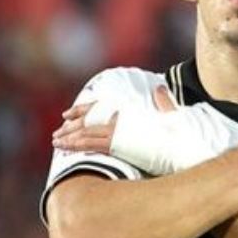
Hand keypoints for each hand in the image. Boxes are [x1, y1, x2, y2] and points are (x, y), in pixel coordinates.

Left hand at [51, 86, 176, 155]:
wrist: (181, 145)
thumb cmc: (179, 133)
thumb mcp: (171, 115)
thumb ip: (163, 102)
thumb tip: (159, 89)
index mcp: (129, 110)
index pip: (99, 107)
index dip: (82, 110)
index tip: (68, 114)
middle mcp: (121, 118)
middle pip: (88, 120)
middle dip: (71, 127)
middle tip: (58, 133)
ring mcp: (118, 130)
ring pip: (86, 132)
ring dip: (69, 137)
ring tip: (56, 142)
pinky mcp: (118, 144)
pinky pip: (92, 144)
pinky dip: (77, 145)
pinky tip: (66, 148)